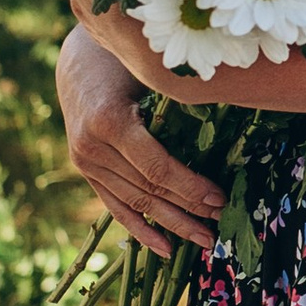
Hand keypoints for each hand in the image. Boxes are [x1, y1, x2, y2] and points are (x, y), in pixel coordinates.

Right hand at [56, 23, 221, 256]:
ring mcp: (84, 161)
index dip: (190, 188)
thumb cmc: (125, 56)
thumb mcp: (150, 72)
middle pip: (148, 189)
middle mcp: (91, 146)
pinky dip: (139, 229)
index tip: (221, 199)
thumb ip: (178, 103)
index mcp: (109, 120)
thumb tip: (227, 133)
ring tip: (203, 240)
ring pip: (135, 202)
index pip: (156, 168)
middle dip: (189, 210)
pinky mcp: (85, 170)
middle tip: (222, 223)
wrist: (77, 57)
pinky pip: (114, 206)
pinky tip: (164, 249)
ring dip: (171, 224)